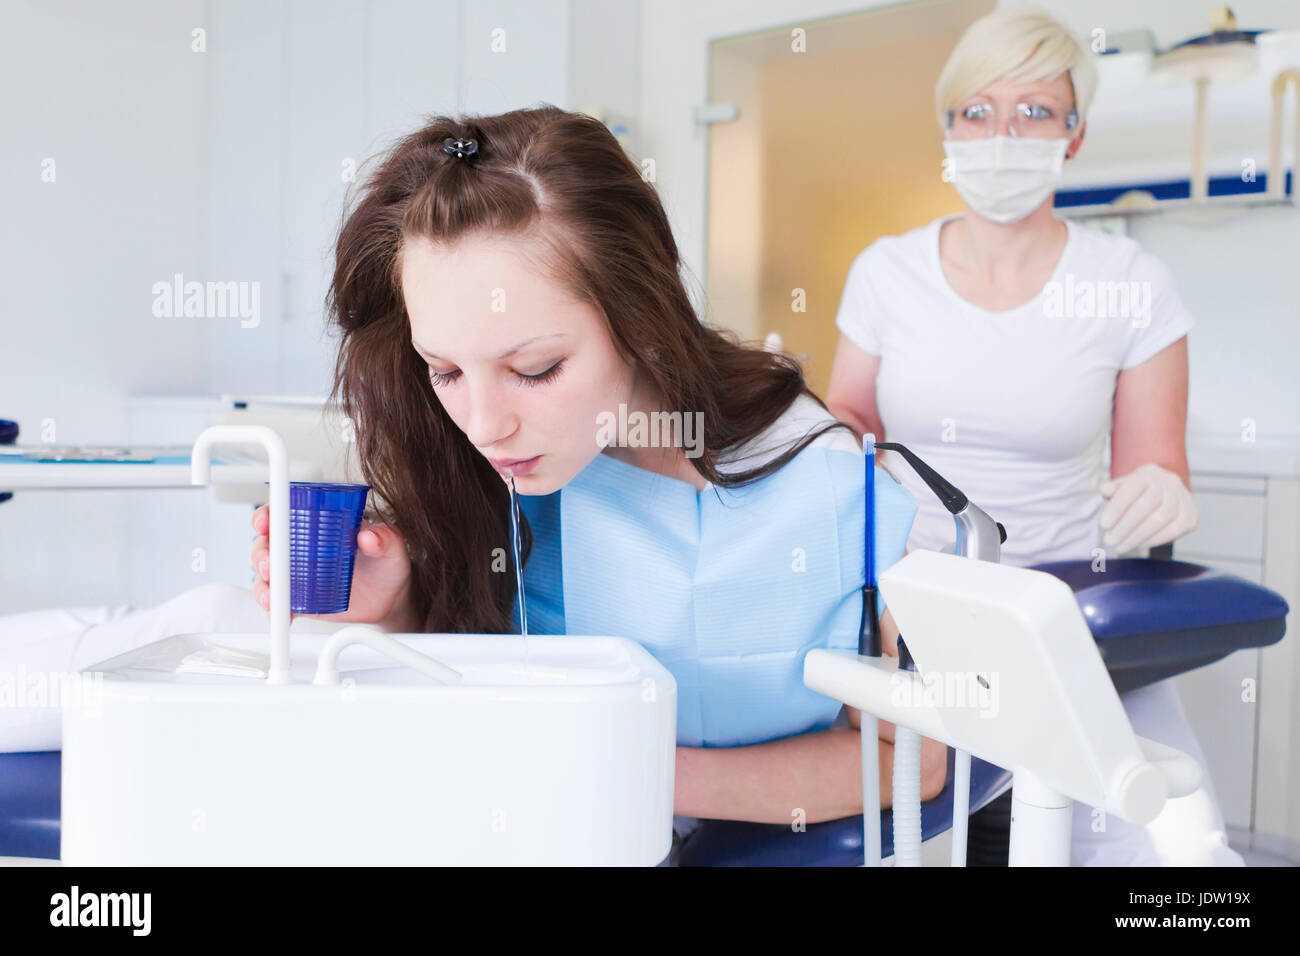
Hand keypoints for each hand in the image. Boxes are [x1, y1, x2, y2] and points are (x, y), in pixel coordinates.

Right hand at [250, 504, 414, 626]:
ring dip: (264, 585)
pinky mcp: (299, 599)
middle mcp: (302, 547)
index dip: (269, 514)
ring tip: (273, 596)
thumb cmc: (387, 563)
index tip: (265, 522)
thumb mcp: (392, 546)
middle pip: (268, 544)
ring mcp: (298, 573)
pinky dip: (275, 610)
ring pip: (267, 575)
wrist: (390, 597)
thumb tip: (369, 536)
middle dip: (262, 554)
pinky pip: (280, 603)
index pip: (286, 512)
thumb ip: (384, 537)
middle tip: (270, 566)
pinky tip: (279, 614)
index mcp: (319, 524)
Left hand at [1099, 463, 1197, 553]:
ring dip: (1139, 536)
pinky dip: (1156, 539)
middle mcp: (1169, 482)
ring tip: (1121, 547)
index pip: (1131, 489)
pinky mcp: (1192, 515)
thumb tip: (1104, 490)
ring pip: (1162, 518)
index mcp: (1149, 473)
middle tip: (1109, 541)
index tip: (1104, 525)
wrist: (1165, 495)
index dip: (1117, 508)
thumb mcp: (1123, 487)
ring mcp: (1184, 498)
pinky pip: (1176, 529)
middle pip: (1147, 505)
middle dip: (1126, 526)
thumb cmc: (1137, 493)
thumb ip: (1113, 489)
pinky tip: (1140, 545)